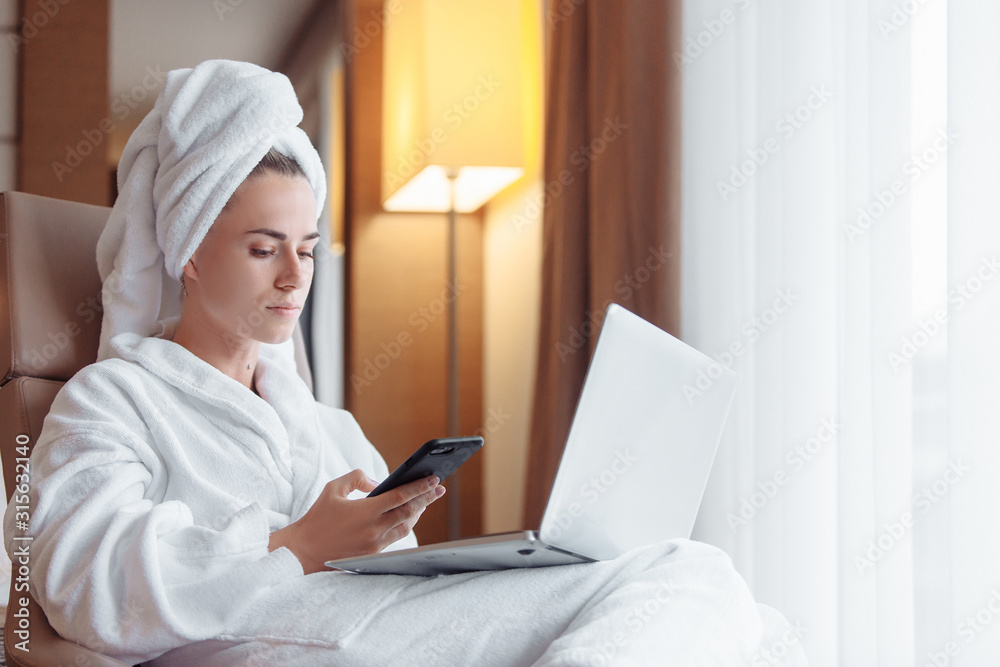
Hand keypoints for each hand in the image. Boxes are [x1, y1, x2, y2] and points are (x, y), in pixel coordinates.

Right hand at [268, 469, 444, 573]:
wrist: (303, 551)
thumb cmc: (317, 518)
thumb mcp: (333, 488)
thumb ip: (357, 478)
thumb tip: (378, 483)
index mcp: (366, 511)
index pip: (401, 496)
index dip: (420, 487)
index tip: (434, 479)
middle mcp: (374, 528)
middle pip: (409, 511)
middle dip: (427, 498)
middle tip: (439, 488)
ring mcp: (375, 544)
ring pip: (406, 526)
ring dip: (418, 513)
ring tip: (426, 500)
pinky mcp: (373, 554)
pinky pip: (396, 538)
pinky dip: (405, 525)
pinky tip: (408, 517)